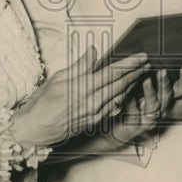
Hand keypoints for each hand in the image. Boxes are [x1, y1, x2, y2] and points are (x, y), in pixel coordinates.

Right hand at [13, 46, 149, 146]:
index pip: (112, 72)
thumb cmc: (41, 103)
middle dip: (136, 73)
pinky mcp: (93, 123)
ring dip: (132, 85)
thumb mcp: (57, 79)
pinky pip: (112, 108)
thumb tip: (93, 51)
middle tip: (147, 63)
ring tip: (141, 75)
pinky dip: (122, 98)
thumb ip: (79, 66)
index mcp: (82, 88)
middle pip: (120, 85)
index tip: (142, 56)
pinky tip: (127, 92)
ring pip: (119, 97)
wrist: (34, 130)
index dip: (130, 64)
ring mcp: (94, 114)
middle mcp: (92, 102)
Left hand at [108, 69, 174, 143]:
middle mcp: (159, 108)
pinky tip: (127, 94)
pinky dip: (131, 103)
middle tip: (163, 71)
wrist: (117, 126)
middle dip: (165, 83)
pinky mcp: (136, 126)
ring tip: (147, 81)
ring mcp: (148, 118)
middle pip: (168, 96)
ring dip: (151, 92)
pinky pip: (134, 113)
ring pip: (154, 106)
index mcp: (163, 97)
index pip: (181, 88)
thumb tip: (150, 57)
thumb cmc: (130, 104)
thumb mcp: (140, 86)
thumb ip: (148, 74)